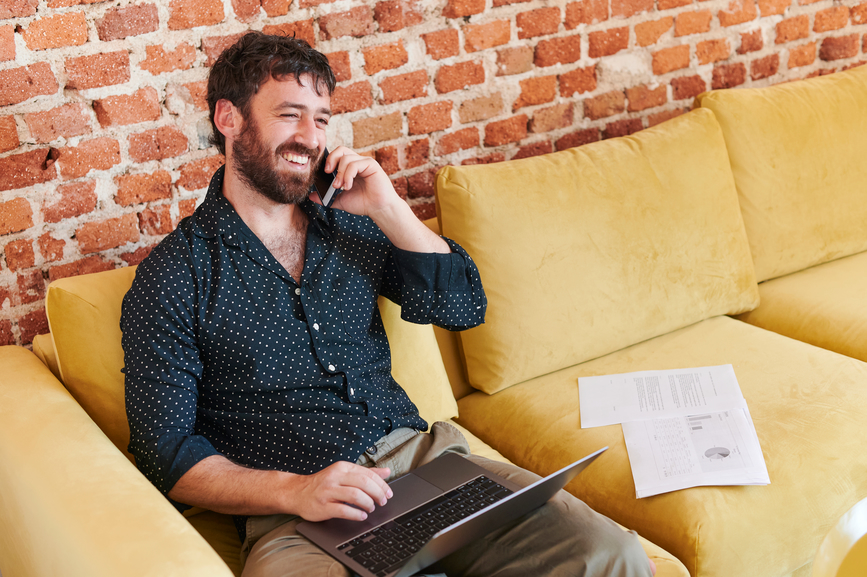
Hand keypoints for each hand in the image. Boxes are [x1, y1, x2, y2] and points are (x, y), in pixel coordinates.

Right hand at [285, 461, 392, 521]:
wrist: (297, 492)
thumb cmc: (323, 484)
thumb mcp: (343, 474)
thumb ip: (365, 473)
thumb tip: (387, 471)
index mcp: (342, 467)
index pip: (368, 474)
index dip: (382, 484)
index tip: (388, 493)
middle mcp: (335, 477)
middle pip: (364, 483)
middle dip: (378, 494)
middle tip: (382, 502)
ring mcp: (328, 491)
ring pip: (355, 495)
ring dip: (368, 503)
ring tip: (371, 508)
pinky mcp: (323, 506)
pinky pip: (343, 510)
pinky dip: (356, 514)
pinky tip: (362, 516)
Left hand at [310, 146, 449, 253]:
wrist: (378, 210)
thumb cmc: (362, 204)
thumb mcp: (339, 200)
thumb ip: (326, 197)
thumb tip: (310, 196)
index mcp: (350, 168)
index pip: (336, 155)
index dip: (328, 160)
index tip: (322, 173)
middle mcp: (357, 162)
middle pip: (340, 149)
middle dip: (331, 160)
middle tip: (327, 173)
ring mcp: (364, 163)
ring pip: (346, 157)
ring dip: (340, 173)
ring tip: (340, 187)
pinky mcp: (371, 165)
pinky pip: (355, 164)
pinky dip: (348, 175)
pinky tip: (348, 186)